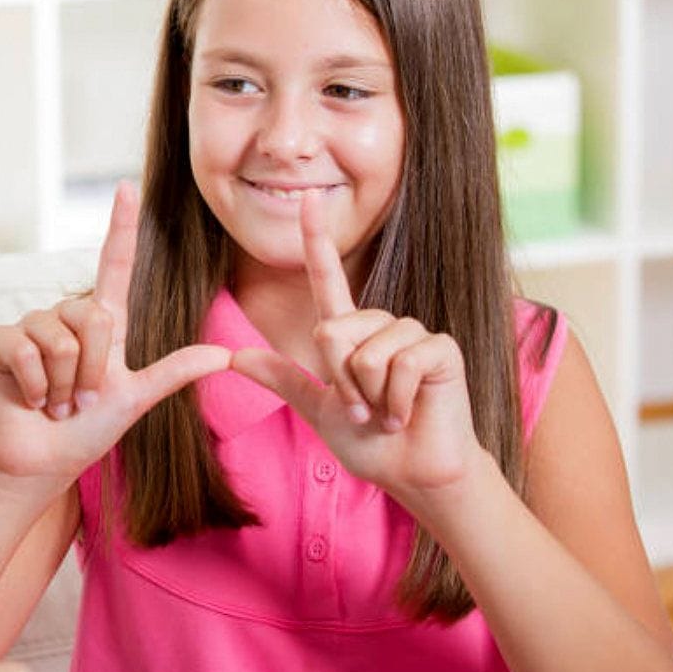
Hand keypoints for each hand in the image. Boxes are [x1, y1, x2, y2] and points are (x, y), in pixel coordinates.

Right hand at [0, 182, 229, 492]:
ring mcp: (30, 327)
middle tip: (81, 401)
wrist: (42, 463)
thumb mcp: (136, 399)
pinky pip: (26, 352)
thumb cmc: (87, 432)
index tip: (126, 187)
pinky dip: (36, 386)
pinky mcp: (0, 343)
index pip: (113, 265)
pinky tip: (32, 401)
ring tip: (56, 404)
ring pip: (61, 341)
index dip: (120, 227)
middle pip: (94, 319)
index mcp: (101, 323)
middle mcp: (65, 317)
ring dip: (65, 386)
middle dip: (95, 372)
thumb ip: (174, 373)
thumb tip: (226, 355)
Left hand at [230, 193, 485, 514]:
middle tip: (363, 410)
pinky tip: (407, 414)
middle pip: (331, 332)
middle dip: (339, 383)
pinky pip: (400, 365)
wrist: (413, 473)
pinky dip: (395, 402)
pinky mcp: (440, 349)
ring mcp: (413, 333)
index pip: (328, 278)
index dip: (316, 238)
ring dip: (368, 397)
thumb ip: (282, 379)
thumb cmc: (369, 443)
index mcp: (349, 333)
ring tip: (386, 412)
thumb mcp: (316, 409)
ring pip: (364, 353)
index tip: (308, 197)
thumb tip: (232, 357)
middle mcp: (380, 325)